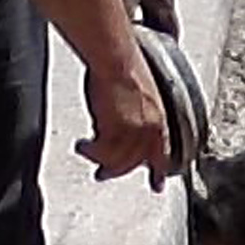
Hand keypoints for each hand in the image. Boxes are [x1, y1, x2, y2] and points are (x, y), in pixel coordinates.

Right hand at [77, 55, 169, 188]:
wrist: (116, 58)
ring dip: (99, 158)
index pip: (162, 152)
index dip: (159, 171)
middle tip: (102, 174)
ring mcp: (135, 131)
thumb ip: (134, 116)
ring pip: (118, 159)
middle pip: (135, 161)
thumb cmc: (124, 66)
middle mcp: (150, 128)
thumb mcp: (139, 96)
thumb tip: (118, 126)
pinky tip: (82, 145)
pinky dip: (91, 150)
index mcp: (160, 118)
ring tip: (85, 151)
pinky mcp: (117, 130)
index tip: (157, 186)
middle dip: (117, 170)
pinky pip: (102, 151)